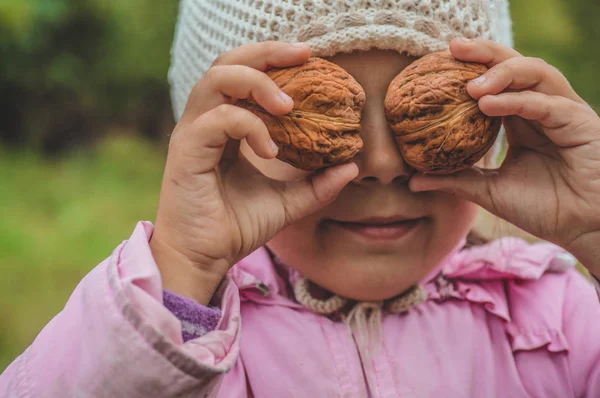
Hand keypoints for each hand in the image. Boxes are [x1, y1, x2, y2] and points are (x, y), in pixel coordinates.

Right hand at [150, 42, 358, 303]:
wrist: (205, 258)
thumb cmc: (236, 226)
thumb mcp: (287, 203)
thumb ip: (317, 185)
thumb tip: (352, 166)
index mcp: (224, 126)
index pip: (243, 75)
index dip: (274, 61)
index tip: (311, 59)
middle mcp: (205, 122)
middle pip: (228, 62)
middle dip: (267, 53)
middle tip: (304, 55)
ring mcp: (193, 132)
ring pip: (219, 79)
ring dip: (259, 83)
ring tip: (289, 105)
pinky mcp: (186, 149)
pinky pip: (220, 119)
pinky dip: (251, 126)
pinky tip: (271, 151)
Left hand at [410, 38, 599, 269]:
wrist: (581, 228)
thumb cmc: (543, 207)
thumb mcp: (489, 191)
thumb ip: (455, 180)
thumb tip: (412, 181)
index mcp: (520, 119)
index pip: (495, 82)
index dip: (469, 68)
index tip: (438, 61)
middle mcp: (541, 108)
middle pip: (514, 65)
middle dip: (484, 54)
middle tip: (452, 49)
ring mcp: (562, 111)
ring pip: (535, 73)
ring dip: (501, 73)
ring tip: (470, 86)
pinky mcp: (579, 122)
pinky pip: (548, 104)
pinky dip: (517, 101)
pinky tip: (488, 104)